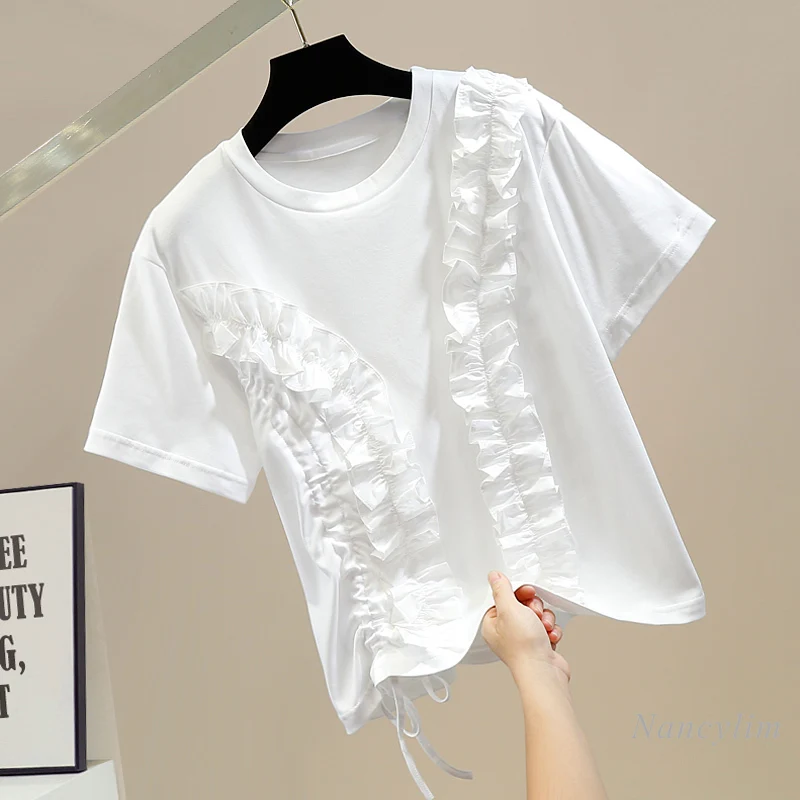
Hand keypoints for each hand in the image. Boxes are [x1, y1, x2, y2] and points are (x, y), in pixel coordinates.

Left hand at [481, 570, 570, 684]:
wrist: (544, 672)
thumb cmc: (524, 647)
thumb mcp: (509, 609)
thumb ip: (502, 590)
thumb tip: (494, 577)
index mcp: (493, 624)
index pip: (503, 599)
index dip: (517, 593)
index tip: (527, 592)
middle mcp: (506, 632)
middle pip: (522, 605)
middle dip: (534, 607)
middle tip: (534, 613)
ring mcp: (523, 639)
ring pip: (537, 615)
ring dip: (544, 619)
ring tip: (543, 628)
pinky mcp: (539, 645)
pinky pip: (547, 627)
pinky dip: (551, 630)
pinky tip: (549, 637)